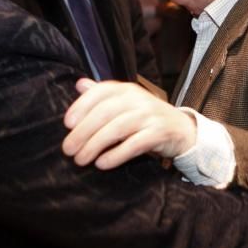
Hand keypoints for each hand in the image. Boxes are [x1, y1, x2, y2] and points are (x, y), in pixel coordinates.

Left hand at [62, 79, 196, 168]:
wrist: (181, 129)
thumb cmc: (146, 116)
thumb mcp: (126, 102)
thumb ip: (102, 94)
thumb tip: (79, 84)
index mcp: (126, 89)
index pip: (100, 93)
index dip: (81, 107)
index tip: (67, 124)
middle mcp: (138, 99)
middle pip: (105, 113)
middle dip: (83, 132)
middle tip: (68, 149)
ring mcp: (150, 116)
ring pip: (117, 129)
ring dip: (95, 145)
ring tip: (80, 160)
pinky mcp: (159, 133)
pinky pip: (135, 144)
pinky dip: (116, 154)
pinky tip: (102, 163)